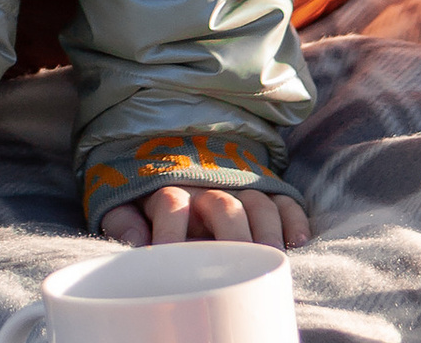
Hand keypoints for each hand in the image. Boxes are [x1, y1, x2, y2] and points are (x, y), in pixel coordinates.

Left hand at [98, 184, 309, 248]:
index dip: (169, 233)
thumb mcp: (122, 202)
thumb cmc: (144, 195)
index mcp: (169, 189)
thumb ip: (123, 219)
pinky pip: (283, 198)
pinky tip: (297, 240)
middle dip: (231, 237)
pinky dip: (292, 216)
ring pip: (257, 202)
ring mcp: (236, 189)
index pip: (172, 203)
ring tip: (272, 261)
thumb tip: (136, 244)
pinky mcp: (260, 192)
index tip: (166, 260)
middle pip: (224, 205)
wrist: (166, 153)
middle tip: (236, 268)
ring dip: (266, 231)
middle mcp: (206, 187)